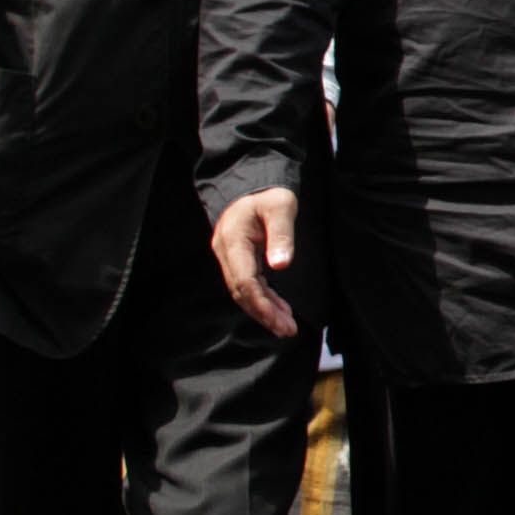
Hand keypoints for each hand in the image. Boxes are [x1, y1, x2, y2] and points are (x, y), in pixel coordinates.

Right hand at [209, 188, 302, 338]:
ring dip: (264, 310)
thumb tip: (281, 265)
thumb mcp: (281, 207)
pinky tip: (279, 311)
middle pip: (241, 291)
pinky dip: (264, 299)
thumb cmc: (269, 194)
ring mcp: (231, 257)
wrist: (253, 184)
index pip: (244, 280)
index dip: (261, 303)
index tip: (280, 320)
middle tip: (287, 330)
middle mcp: (227, 252)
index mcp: (233, 240)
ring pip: (244, 291)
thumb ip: (281, 234)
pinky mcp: (239, 259)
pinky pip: (249, 285)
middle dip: (263, 313)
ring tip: (286, 327)